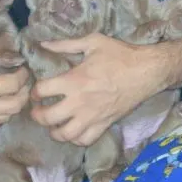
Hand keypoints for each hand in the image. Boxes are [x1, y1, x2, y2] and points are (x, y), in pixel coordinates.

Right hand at [0, 38, 28, 129]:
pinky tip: (2, 98)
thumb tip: (15, 58)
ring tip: (16, 88)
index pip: (11, 85)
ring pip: (7, 116)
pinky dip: (3, 111)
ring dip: (16, 102)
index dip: (23, 76)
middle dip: (25, 91)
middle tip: (24, 80)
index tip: (23, 68)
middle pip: (14, 106)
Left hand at [30, 33, 166, 145]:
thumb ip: (65, 44)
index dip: (34, 91)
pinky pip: (86, 140)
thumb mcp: (92, 42)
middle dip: (37, 115)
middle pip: (48, 118)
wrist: (147, 71)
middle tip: (37, 110)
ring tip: (52, 124)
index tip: (36, 91)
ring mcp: (93, 116)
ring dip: (54, 131)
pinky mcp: (105, 124)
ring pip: (65, 135)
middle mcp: (80, 102)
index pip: (42, 91)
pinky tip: (73, 130)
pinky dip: (76, 139)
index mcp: (74, 80)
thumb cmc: (120, 55)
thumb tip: (43, 44)